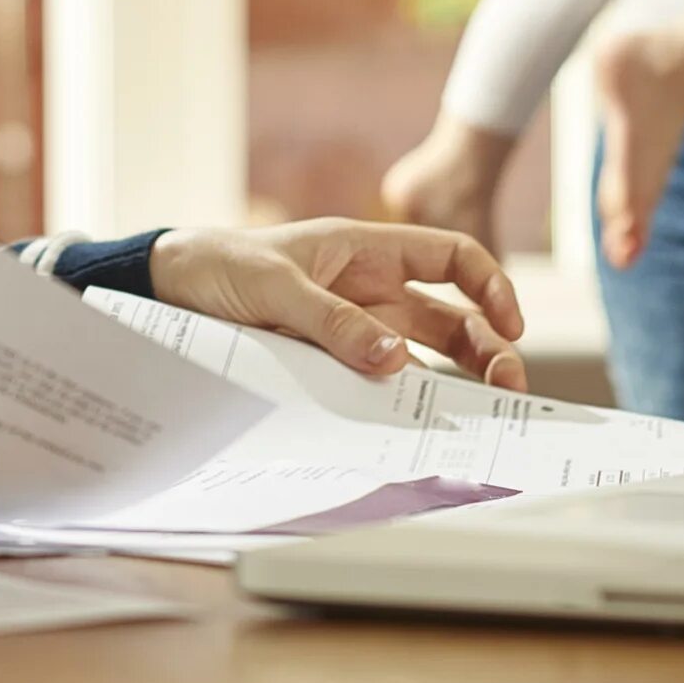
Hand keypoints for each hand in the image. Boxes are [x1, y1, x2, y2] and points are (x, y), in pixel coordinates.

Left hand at [149, 220, 526, 387]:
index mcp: (368, 252)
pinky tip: (414, 431)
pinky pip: (379, 385)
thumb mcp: (275, 287)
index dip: (491, 286)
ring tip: (476, 419)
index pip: (452, 258)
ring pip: (423, 357)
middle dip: (489, 349)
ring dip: (453, 384)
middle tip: (508, 390)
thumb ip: (333, 322)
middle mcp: (371, 291)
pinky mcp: (332, 364)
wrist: (171, 290)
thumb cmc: (223, 265)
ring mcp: (355, 331)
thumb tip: (395, 361)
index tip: (512, 325)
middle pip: (452, 318)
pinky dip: (401, 405)